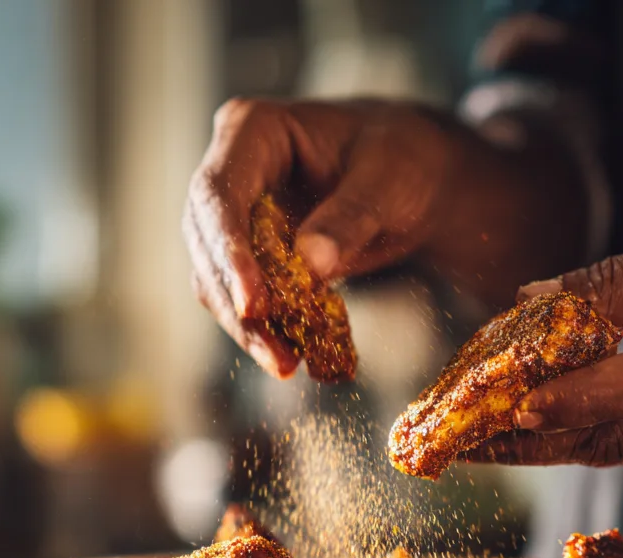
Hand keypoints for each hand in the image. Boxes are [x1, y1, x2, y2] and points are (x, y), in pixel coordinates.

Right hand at [186, 99, 472, 376]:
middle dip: (238, 305)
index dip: (230, 254)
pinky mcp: (242, 258)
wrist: (413, 180)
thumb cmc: (403, 158)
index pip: (220, 195)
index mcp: (253, 130)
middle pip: (209, 246)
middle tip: (275, 354)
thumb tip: (310, 264)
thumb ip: (351, 215)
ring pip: (216, 283)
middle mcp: (229, 171)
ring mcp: (230, 218)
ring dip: (247, 330)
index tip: (254, 305)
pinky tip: (290, 356)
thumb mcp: (390, 178)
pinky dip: (262, 331)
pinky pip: (239, 301)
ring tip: (286, 364)